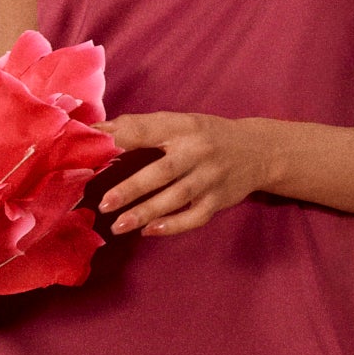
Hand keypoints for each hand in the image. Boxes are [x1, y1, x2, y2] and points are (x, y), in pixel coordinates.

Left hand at [95, 112, 273, 237]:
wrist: (258, 151)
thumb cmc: (207, 136)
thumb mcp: (181, 123)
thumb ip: (143, 127)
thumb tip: (99, 132)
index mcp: (185, 128)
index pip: (150, 130)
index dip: (122, 135)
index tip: (94, 142)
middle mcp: (199, 152)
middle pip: (163, 172)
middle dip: (132, 189)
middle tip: (104, 204)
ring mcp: (211, 178)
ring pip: (176, 198)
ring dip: (146, 213)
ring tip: (118, 226)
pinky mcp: (219, 201)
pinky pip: (194, 217)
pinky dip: (172, 226)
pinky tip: (149, 231)